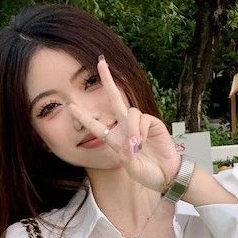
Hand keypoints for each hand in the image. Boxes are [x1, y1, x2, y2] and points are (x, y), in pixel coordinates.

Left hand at [69, 57, 180, 192]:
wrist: (166, 174)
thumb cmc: (148, 173)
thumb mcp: (133, 169)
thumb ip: (127, 156)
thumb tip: (129, 140)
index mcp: (115, 139)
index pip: (97, 126)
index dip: (84, 117)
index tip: (70, 107)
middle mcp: (125, 127)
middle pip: (114, 99)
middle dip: (107, 80)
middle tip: (100, 62)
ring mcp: (139, 124)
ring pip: (129, 113)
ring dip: (131, 129)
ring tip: (137, 145)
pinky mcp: (152, 123)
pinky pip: (142, 118)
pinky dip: (140, 130)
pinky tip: (144, 142)